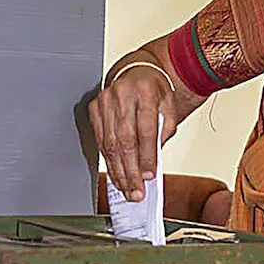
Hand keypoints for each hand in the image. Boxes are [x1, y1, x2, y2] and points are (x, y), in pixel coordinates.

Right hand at [89, 59, 177, 200]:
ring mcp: (105, 101)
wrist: (137, 72)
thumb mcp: (168, 106)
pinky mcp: (95, 109)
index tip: (148, 176)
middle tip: (136, 191)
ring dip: (118, 171)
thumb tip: (153, 161)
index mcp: (144, 91)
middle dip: (130, 170)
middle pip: (125, 140)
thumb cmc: (154, 90)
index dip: (146, 156)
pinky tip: (116, 174)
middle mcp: (122, 94)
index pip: (145, 129)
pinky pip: (100, 141)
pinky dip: (108, 161)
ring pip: (110, 144)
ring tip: (126, 188)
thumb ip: (164, 131)